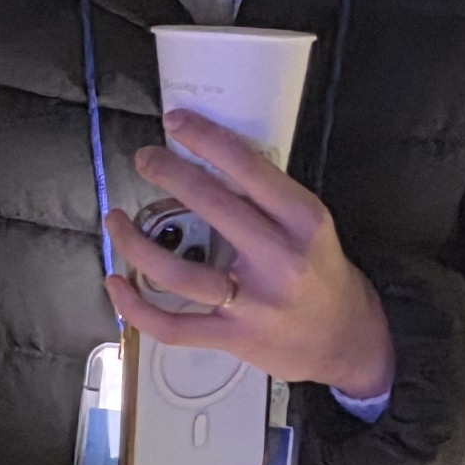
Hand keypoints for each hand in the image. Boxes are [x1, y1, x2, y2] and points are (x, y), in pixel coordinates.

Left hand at [103, 110, 392, 398]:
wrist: (348, 341)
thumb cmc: (323, 273)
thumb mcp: (311, 225)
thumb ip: (268, 199)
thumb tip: (206, 161)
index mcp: (303, 221)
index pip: (249, 168)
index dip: (206, 140)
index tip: (175, 122)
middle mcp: (279, 260)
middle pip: (212, 207)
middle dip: (169, 174)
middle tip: (144, 158)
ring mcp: (253, 304)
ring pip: (181, 273)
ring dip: (138, 244)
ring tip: (116, 220)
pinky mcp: (232, 338)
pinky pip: (173, 326)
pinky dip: (136, 307)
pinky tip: (116, 283)